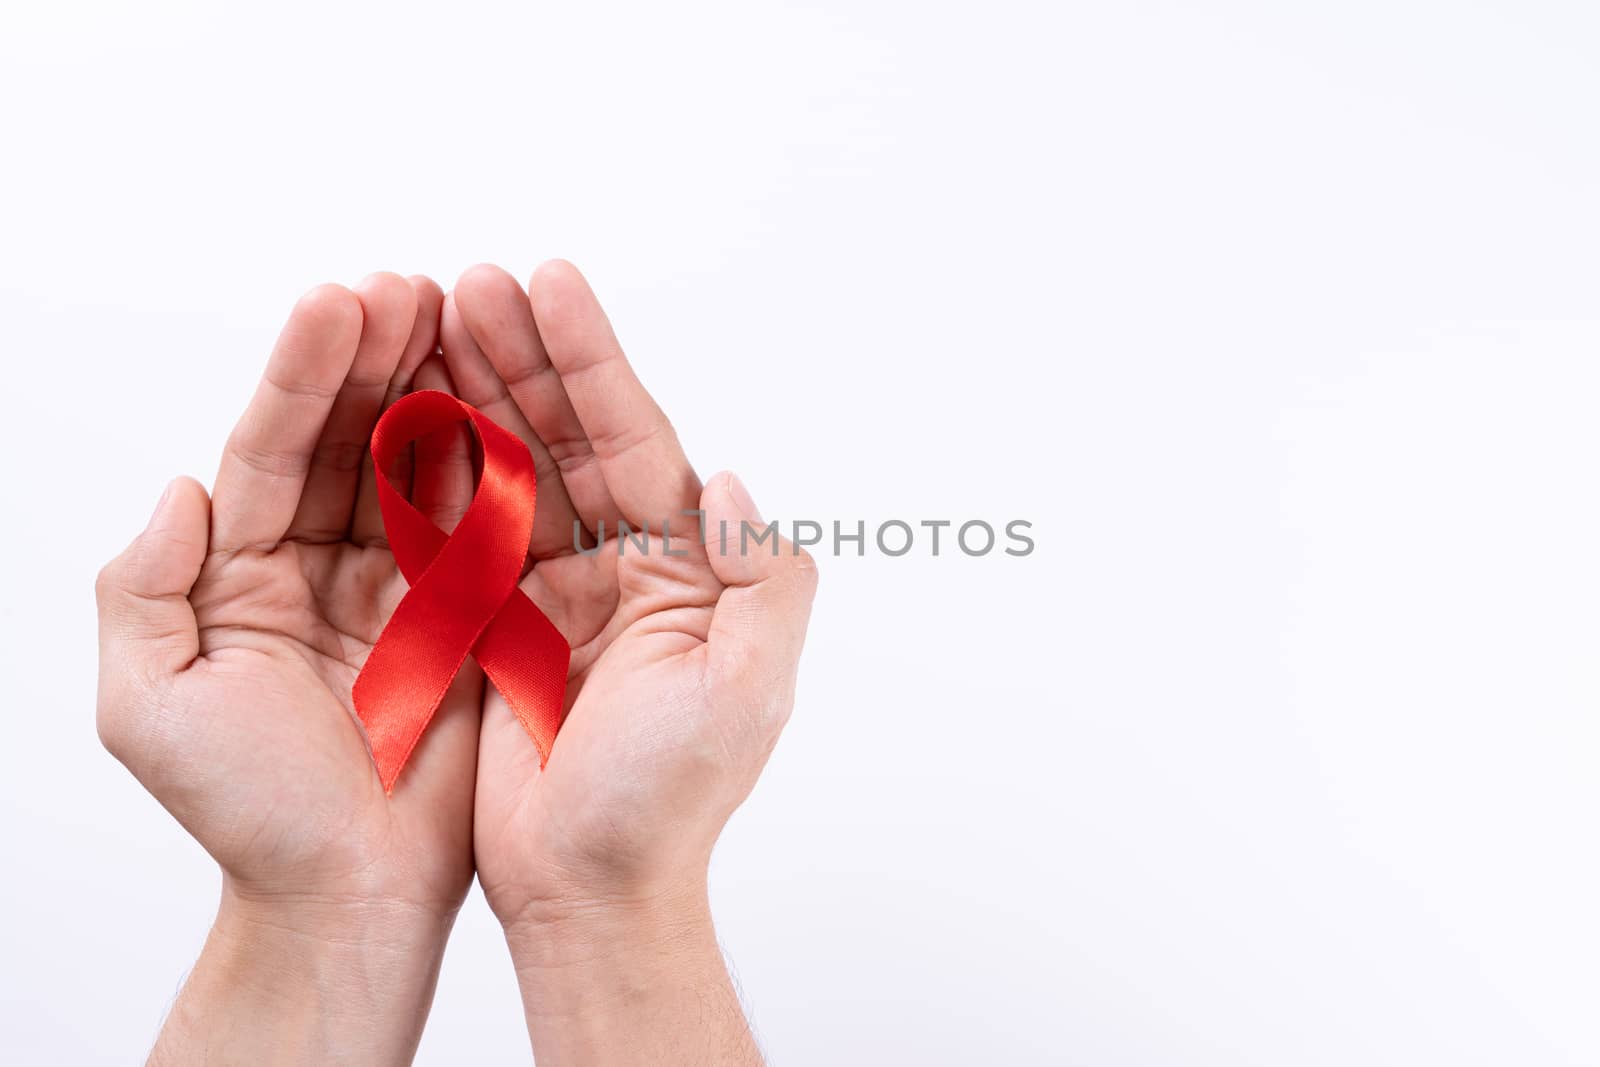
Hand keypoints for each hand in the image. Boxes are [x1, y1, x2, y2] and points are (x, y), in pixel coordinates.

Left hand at [95, 274, 481, 1063]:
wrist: (354, 893)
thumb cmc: (250, 814)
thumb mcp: (152, 708)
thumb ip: (146, 591)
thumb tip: (181, 488)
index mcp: (245, 571)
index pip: (273, 448)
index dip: (305, 371)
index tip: (343, 299)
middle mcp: (324, 560)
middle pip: (350, 434)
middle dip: (379, 354)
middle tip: (414, 285)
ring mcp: (404, 580)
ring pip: (422, 461)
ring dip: (443, 384)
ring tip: (467, 311)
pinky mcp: (472, 609)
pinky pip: (486, 521)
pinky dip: (499, 456)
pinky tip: (512, 395)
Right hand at [437, 261, 817, 1064]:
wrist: (591, 889)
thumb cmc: (671, 802)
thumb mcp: (746, 693)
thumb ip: (761, 582)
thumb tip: (729, 480)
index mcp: (685, 565)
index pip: (636, 438)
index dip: (593, 360)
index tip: (551, 281)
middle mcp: (625, 561)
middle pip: (567, 435)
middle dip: (523, 355)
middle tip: (471, 279)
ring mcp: (555, 586)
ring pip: (508, 467)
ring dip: (472, 392)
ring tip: (426, 315)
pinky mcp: (494, 620)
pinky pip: (458, 526)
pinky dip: (429, 467)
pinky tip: (398, 405)